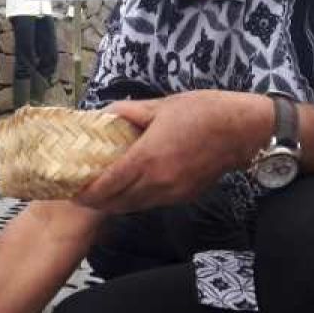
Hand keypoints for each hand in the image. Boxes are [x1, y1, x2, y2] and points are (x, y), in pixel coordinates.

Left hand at [73, 91, 268, 213]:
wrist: (243, 130)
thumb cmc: (203, 112)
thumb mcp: (160, 105)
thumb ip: (129, 112)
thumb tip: (105, 115)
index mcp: (147, 159)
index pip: (107, 185)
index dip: (86, 192)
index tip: (70, 190)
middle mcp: (157, 182)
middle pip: (116, 203)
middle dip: (95, 201)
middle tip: (78, 191)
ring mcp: (172, 193)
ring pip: (133, 206)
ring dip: (113, 202)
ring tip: (99, 191)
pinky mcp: (183, 196)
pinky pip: (151, 203)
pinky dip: (134, 199)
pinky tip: (128, 187)